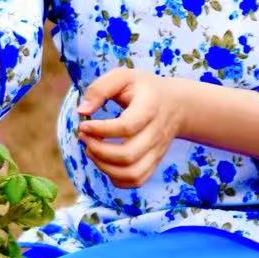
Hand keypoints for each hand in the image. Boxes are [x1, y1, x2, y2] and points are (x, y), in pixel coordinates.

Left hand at [75, 68, 185, 187]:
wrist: (176, 104)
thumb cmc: (143, 88)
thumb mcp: (123, 76)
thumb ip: (100, 89)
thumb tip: (81, 111)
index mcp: (149, 108)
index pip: (126, 127)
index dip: (100, 129)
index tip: (83, 124)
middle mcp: (156, 133)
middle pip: (127, 155)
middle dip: (98, 150)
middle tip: (84, 137)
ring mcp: (157, 151)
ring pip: (132, 173)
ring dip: (104, 167)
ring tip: (91, 150)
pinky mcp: (154, 162)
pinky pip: (136, 181)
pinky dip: (115, 178)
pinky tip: (104, 161)